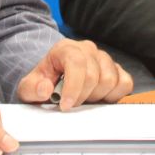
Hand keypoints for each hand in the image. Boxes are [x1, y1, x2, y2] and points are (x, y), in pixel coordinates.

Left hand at [16, 39, 132, 109]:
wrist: (54, 78)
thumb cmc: (44, 82)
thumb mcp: (29, 87)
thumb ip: (32, 88)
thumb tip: (45, 89)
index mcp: (65, 48)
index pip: (76, 62)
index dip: (73, 87)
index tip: (65, 106)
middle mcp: (87, 49)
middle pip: (94, 76)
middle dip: (82, 96)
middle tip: (72, 103)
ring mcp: (104, 58)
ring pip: (110, 80)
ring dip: (96, 97)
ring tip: (84, 99)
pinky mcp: (117, 69)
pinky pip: (125, 83)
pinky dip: (114, 95)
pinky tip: (99, 98)